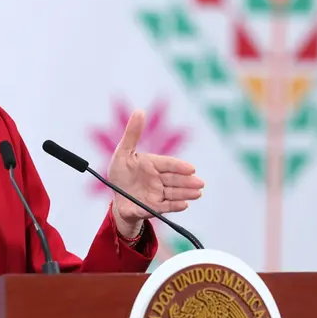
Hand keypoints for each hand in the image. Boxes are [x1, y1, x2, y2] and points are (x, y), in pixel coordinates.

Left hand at [107, 110, 203, 235]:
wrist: (116, 197)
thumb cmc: (120, 172)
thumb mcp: (122, 152)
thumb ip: (132, 134)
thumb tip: (140, 111)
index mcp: (152, 164)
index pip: (168, 164)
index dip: (179, 166)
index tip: (191, 168)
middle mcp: (158, 178)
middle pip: (174, 179)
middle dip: (187, 181)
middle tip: (200, 183)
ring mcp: (158, 193)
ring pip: (174, 193)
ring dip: (186, 193)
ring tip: (197, 193)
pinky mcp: (154, 207)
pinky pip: (166, 206)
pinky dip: (175, 206)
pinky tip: (184, 205)